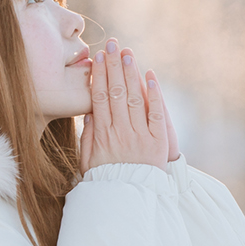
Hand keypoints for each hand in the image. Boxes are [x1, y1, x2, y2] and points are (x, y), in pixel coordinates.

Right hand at [78, 38, 172, 173]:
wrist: (127, 200)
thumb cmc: (104, 179)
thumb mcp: (86, 159)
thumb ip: (87, 134)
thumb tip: (90, 109)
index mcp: (101, 134)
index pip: (99, 97)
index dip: (99, 75)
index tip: (98, 57)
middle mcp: (120, 132)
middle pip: (116, 92)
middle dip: (114, 65)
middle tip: (113, 45)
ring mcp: (140, 136)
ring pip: (134, 98)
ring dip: (131, 73)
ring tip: (127, 53)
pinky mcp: (158, 142)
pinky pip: (156, 114)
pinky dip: (154, 94)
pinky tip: (150, 76)